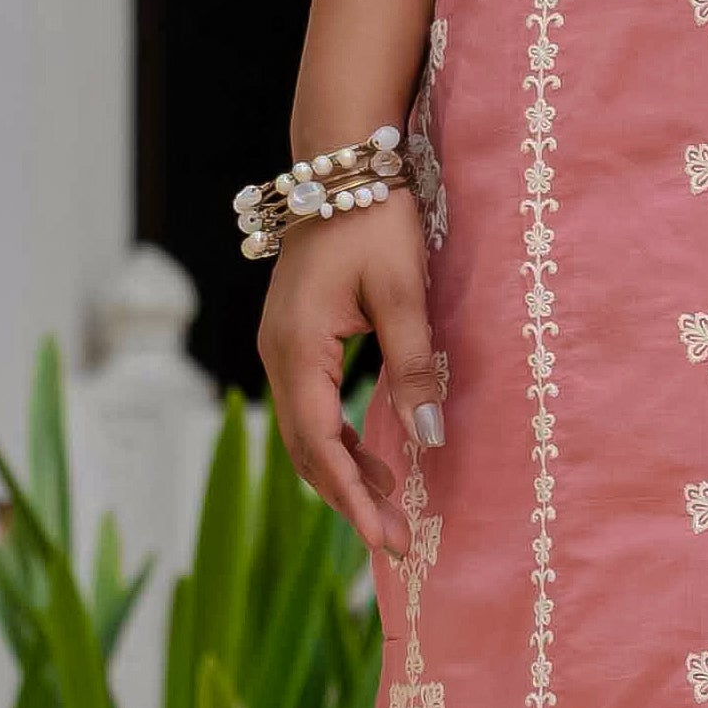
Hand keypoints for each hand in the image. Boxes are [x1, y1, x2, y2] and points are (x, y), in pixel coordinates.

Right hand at [261, 182, 438, 563]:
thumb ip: (415, 366)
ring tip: (392, 510)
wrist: (340, 166)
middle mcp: (278, 355)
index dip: (351, 498)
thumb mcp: (404, 293)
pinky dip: (338, 441)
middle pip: (305, 449)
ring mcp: (281, 349)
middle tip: (397, 541)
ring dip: (345, 473)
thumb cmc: (374, 220)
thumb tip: (430, 436)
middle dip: (349, 499)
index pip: (318, 444)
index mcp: (297, 348)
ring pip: (306, 432)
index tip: (385, 539)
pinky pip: (312, 408)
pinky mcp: (295, 342)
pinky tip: (373, 463)